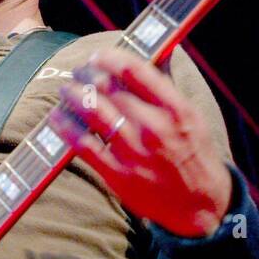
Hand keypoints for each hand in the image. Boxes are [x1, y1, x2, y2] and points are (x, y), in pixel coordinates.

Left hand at [56, 48, 232, 235]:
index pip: (134, 70)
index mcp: (175, 109)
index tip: (98, 56)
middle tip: (78, 72)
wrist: (201, 206)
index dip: (109, 57)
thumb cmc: (194, 156)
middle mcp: (154, 127)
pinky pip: (83, 144)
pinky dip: (65, 127)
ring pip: (92, 112)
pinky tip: (57, 117)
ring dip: (73, 95)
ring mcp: (134, 152)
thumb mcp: (191, 117)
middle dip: (86, 74)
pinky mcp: (117, 174)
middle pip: (108, 88)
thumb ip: (167, 87)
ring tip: (66, 90)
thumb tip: (156, 52)